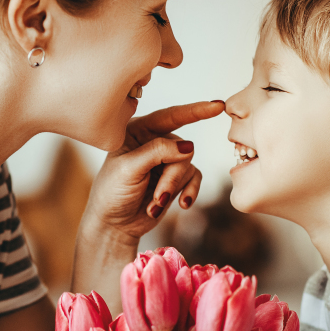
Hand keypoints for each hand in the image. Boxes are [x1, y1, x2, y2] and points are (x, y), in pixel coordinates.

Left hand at [81, 100, 224, 243]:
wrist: (115, 224)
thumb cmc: (112, 192)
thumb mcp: (129, 169)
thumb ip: (157, 152)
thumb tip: (188, 146)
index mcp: (138, 130)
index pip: (170, 116)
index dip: (195, 111)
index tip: (217, 106)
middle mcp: (154, 141)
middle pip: (182, 148)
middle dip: (172, 176)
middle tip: (159, 197)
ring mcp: (167, 160)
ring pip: (187, 165)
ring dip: (174, 188)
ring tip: (156, 204)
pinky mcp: (176, 178)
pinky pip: (195, 178)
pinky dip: (189, 192)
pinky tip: (181, 204)